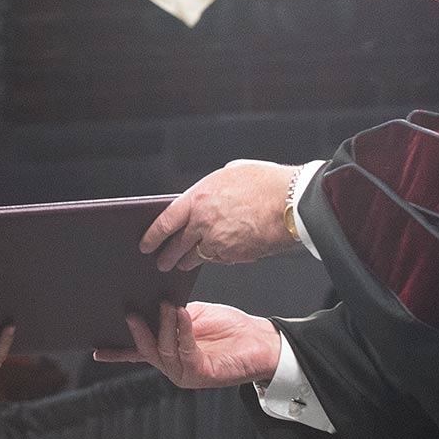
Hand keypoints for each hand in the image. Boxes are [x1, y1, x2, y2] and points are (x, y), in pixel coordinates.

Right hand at [91, 302, 282, 388]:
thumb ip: (172, 314)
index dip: (117, 353)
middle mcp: (174, 366)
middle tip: (131, 312)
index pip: (137, 353)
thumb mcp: (193, 315)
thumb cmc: (230, 329)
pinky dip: (181, 331)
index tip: (95, 352)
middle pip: (146, 351)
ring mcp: (186, 373)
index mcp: (169, 352)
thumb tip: (151, 301)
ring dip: (163, 327)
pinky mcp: (202, 374)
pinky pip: (185, 351)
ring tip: (168, 307)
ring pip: (163, 351)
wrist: (261, 340)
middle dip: (138, 332)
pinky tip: (183, 314)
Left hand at [141, 161, 302, 271]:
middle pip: (178, 245)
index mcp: (199, 199)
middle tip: (162, 262)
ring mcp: (219, 242)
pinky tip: (216, 256)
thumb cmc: (266, 183)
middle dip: (168, 256)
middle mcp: (204, 223)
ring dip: (189, 261)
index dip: (153, 236)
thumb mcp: (231, 174)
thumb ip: (212, 189)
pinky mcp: (235, 256)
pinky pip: (220, 259)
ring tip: (184, 264)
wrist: (293, 202)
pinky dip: (216, 258)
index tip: (146, 245)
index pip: (165, 222)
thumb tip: (207, 197)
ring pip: (198, 256)